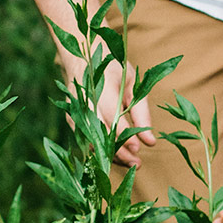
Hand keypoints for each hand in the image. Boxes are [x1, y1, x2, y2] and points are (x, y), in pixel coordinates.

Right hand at [62, 48, 154, 163]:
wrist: (83, 59)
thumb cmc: (113, 69)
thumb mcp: (132, 83)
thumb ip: (141, 111)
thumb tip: (150, 141)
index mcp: (100, 88)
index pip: (112, 116)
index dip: (124, 135)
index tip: (138, 149)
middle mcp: (84, 103)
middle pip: (101, 134)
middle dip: (120, 152)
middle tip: (138, 163)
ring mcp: (76, 113)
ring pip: (93, 141)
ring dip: (111, 155)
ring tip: (131, 163)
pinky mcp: (72, 121)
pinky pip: (87, 141)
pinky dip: (102, 150)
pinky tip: (117, 156)